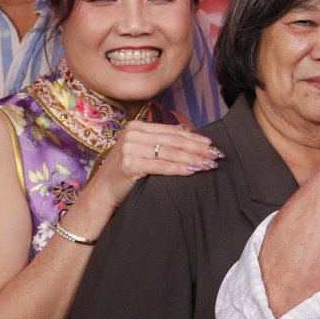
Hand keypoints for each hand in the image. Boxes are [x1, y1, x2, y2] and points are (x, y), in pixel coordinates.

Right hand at [86, 121, 223, 210]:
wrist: (102, 192)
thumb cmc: (125, 172)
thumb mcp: (141, 150)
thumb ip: (160, 140)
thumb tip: (188, 132)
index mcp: (136, 127)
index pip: (172, 131)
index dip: (195, 137)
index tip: (212, 144)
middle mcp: (132, 134)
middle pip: (174, 141)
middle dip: (198, 148)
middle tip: (217, 155)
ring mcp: (130, 148)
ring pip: (170, 152)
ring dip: (194, 158)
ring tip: (210, 164)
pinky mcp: (130, 164)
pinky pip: (161, 166)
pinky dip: (180, 168)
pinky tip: (194, 171)